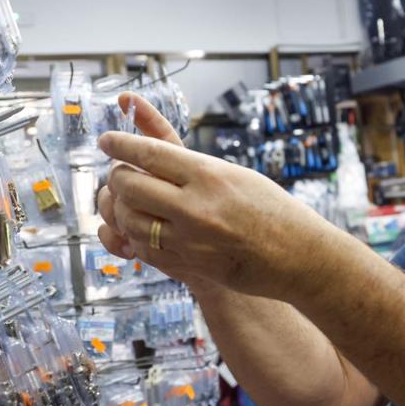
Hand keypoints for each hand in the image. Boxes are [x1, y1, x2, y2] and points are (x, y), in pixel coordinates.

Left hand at [95, 92, 336, 298]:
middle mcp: (196, 207)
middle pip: (130, 186)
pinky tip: (145, 225)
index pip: (149, 154)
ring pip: (130, 219)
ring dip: (122, 207)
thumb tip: (153, 154)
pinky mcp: (187, 265)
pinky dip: (136, 234)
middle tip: (119, 171)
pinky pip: (144, 248)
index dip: (121, 145)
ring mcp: (189, 240)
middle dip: (117, 177)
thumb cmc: (272, 210)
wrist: (297, 257)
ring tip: (130, 199)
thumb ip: (193, 166)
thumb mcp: (236, 175)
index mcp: (210, 176)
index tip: (107, 140)